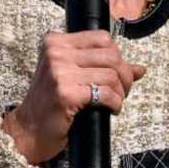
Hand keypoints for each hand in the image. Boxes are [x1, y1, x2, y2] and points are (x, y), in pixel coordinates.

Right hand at [1, 30, 145, 164]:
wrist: (28, 129)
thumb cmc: (50, 102)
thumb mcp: (72, 76)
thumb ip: (101, 67)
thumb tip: (140, 68)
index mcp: (55, 42)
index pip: (102, 38)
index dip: (117, 56)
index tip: (116, 74)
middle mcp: (56, 53)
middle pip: (111, 56)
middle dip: (124, 76)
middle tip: (121, 91)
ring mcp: (59, 72)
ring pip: (111, 75)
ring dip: (121, 92)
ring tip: (114, 102)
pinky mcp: (66, 93)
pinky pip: (106, 94)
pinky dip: (115, 104)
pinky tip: (111, 110)